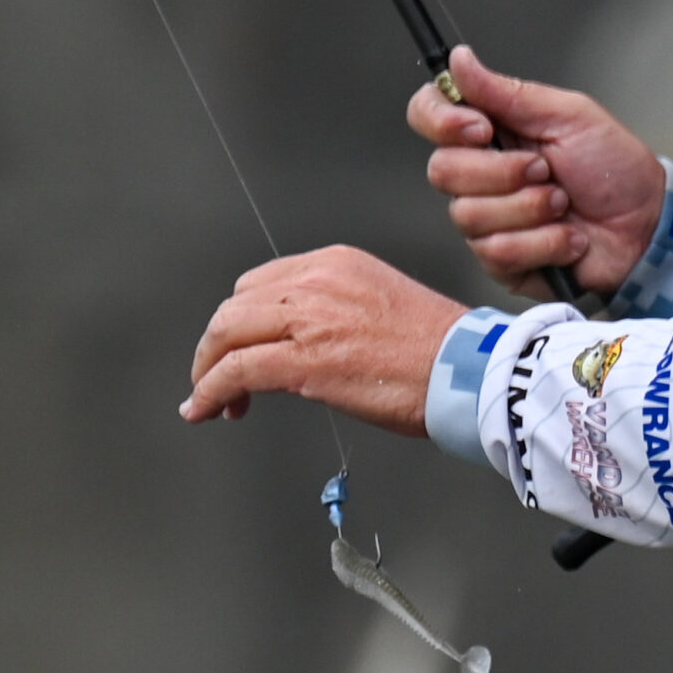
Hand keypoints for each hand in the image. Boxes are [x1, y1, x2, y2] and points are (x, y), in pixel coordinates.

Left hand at [181, 245, 465, 436]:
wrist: (466, 370)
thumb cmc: (437, 349)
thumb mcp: (378, 303)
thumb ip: (336, 311)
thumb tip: (305, 344)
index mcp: (335, 263)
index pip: (261, 284)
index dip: (241, 321)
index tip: (240, 348)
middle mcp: (316, 280)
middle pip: (235, 307)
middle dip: (216, 346)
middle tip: (216, 379)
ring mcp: (309, 318)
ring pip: (226, 334)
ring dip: (207, 369)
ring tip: (209, 399)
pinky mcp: (305, 360)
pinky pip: (236, 371)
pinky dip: (211, 391)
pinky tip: (206, 410)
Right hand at [405, 45, 666, 299]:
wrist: (648, 226)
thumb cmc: (614, 166)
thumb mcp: (566, 115)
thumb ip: (505, 91)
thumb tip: (458, 59)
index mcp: (490, 131)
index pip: (428, 115)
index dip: (443, 122)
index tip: (482, 128)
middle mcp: (480, 174)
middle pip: (442, 171)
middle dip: (504, 172)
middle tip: (547, 169)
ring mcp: (488, 220)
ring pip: (469, 215)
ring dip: (530, 208)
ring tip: (564, 203)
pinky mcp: (503, 262)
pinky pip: (496, 253)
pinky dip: (544, 242)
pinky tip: (569, 237)